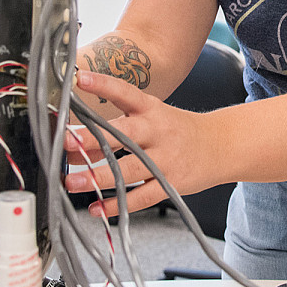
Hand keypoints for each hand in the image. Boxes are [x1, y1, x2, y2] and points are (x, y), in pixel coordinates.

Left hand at [63, 71, 230, 217]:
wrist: (220, 146)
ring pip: (128, 169)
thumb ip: (116, 127)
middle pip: (122, 134)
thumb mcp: (153, 117)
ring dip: (98, 177)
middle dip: (92, 139)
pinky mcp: (171, 183)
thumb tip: (74, 145)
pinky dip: (117, 204)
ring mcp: (165, 159)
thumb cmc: (176, 131)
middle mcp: (157, 131)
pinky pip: (141, 197)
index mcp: (151, 109)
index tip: (79, 79)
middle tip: (65, 143)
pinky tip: (96, 208)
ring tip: (72, 182)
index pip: (125, 92)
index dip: (103, 85)